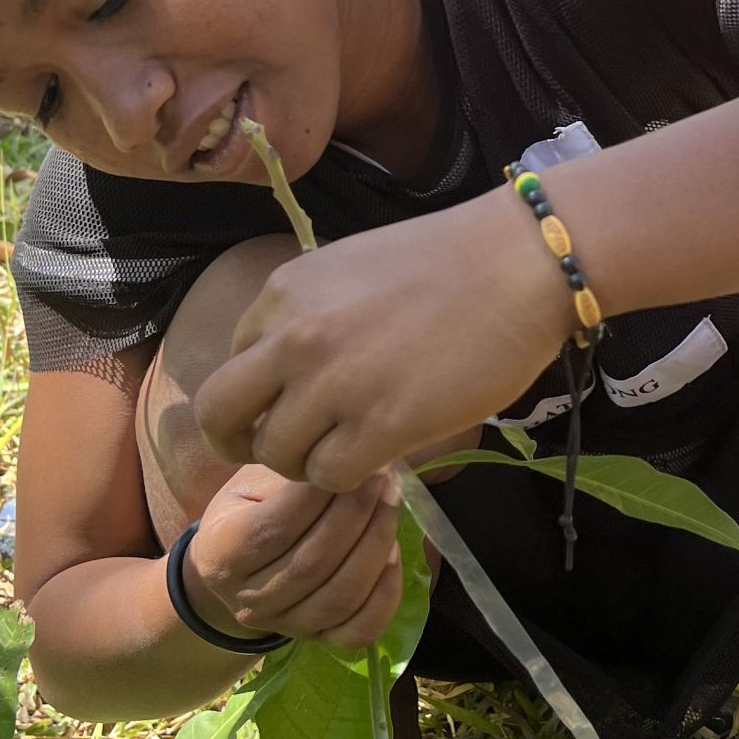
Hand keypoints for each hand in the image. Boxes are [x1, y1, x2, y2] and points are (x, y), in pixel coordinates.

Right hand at [183, 462, 404, 648]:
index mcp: (220, 554)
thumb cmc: (246, 510)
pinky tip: (393, 552)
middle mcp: (248, 601)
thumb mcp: (248, 482)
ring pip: (340, 596)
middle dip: (355, 515)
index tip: (348, 461)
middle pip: (312, 564)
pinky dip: (385, 592)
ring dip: (375, 545)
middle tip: (381, 478)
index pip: (274, 528)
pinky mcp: (317, 640)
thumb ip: (285, 474)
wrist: (236, 568)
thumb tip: (340, 460)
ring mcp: (285, 626)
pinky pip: (360, 629)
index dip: (316, 496)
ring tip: (391, 503)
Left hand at [194, 194, 572, 491]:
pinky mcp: (380, 425)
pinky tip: (380, 456)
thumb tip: (291, 375)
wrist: (518, 263)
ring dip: (306, 463)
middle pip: (220, 416)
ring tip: (349, 449)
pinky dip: (348, 477)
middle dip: (239, 442)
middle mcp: (293, 338)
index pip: (232, 365)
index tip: (292, 404)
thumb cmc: (449, 262)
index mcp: (282, 294)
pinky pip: (329, 476)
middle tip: (282, 451)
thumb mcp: (350, 271)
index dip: (258, 395)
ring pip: (276, 454)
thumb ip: (309, 317)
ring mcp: (333, 384)